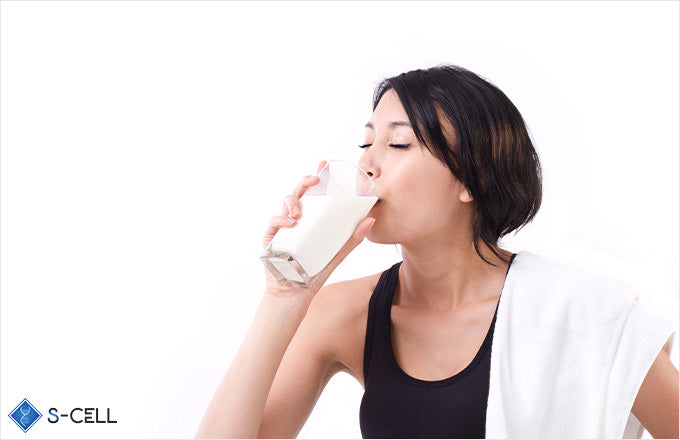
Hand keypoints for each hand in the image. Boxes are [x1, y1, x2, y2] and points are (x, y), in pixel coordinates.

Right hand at [262, 160, 375, 299]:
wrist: (295, 294)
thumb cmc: (313, 273)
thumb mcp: (336, 254)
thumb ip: (352, 239)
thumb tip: (370, 220)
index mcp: (311, 221)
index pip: (313, 194)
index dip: (315, 177)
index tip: (324, 164)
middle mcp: (296, 220)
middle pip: (298, 193)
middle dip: (304, 182)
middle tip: (314, 180)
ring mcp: (282, 228)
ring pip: (285, 204)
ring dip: (293, 202)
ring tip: (300, 212)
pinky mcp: (271, 239)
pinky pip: (274, 223)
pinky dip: (281, 220)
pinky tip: (291, 222)